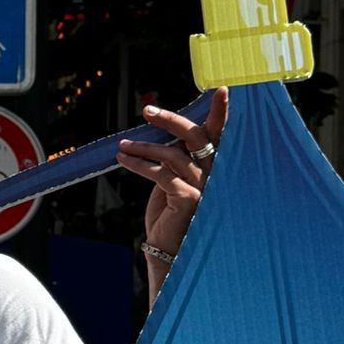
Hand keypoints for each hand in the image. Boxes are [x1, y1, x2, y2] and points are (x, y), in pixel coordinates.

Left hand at [116, 88, 227, 258]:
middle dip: (171, 120)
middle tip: (146, 111)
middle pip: (196, 137)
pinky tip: (124, 161)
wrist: (172, 253)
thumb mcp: (175, 181)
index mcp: (216, 168)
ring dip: (143, 148)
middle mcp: (217, 176)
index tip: (221, 90)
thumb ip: (177, 157)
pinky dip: (139, 165)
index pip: (220, 135)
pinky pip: (161, 174)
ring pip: (173, 155)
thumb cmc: (172, 215)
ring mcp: (206, 189)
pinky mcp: (190, 200)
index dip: (221, 113)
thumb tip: (164, 131)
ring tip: (122, 149)